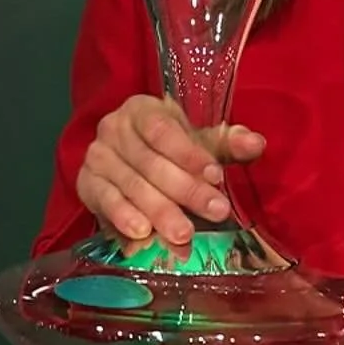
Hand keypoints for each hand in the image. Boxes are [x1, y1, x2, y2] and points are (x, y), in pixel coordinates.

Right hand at [76, 94, 265, 248]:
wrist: (126, 161)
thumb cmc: (170, 148)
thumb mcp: (198, 142)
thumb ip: (226, 143)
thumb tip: (257, 144)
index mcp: (142, 109)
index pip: (163, 129)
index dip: (190, 153)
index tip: (216, 176)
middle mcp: (113, 128)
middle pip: (150, 162)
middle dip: (185, 190)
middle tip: (216, 212)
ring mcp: (97, 156)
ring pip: (131, 186)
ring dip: (159, 212)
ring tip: (184, 235)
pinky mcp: (86, 184)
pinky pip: (105, 202)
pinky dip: (123, 219)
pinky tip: (142, 236)